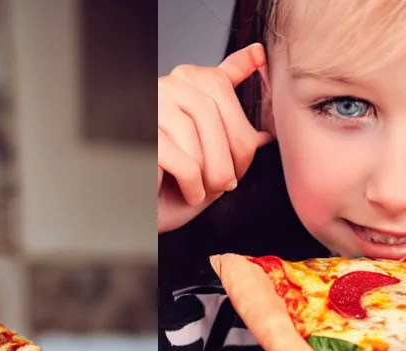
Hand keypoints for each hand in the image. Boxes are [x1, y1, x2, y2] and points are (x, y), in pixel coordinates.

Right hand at [160, 44, 275, 234]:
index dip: (239, 128)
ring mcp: (149, 111)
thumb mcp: (214, 153)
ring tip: (204, 188)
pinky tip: (189, 192)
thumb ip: (233, 128)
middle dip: (230, 155)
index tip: (245, 153)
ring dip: (211, 174)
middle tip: (228, 181)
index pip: (219, 83)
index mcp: (183, 83)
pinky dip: (194, 186)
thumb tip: (263, 104)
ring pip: (195, 136)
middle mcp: (163, 88)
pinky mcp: (142, 142)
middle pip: (211, 109)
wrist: (149, 212)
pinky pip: (184, 163)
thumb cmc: (177, 185)